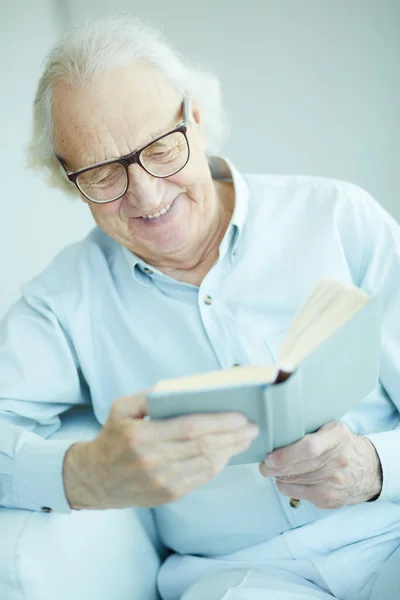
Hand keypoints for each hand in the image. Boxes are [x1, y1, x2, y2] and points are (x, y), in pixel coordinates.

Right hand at [63, 390, 258, 509]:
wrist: (96, 478)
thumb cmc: (113, 437)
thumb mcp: (122, 408)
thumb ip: (149, 396)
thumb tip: (183, 390)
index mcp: (142, 436)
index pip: (190, 428)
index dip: (219, 422)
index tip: (240, 415)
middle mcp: (153, 461)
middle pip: (203, 446)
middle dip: (232, 435)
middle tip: (252, 425)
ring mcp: (162, 481)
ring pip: (206, 464)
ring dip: (231, 450)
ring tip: (246, 437)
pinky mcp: (168, 494)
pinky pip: (201, 478)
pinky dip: (218, 465)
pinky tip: (228, 453)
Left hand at [259, 421, 381, 508]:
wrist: (369, 470)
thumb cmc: (342, 445)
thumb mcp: (332, 428)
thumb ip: (310, 429)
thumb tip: (275, 431)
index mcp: (337, 437)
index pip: (309, 448)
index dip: (286, 455)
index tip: (270, 457)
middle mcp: (338, 460)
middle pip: (297, 468)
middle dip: (273, 468)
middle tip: (263, 464)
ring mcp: (334, 482)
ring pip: (294, 481)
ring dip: (278, 476)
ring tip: (272, 469)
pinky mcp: (329, 498)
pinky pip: (297, 493)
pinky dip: (285, 486)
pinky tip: (285, 479)